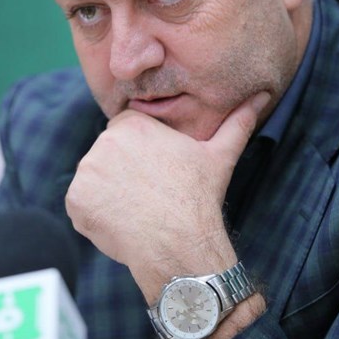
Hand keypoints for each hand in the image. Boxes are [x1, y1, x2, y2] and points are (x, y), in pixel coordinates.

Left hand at [65, 91, 270, 301]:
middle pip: (108, 155)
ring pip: (94, 180)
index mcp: (132, 124)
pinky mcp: (75, 200)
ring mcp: (86, 171)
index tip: (155, 173)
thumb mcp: (220, 154)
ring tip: (136, 209)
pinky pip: (81, 205)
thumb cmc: (198, 197)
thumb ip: (236, 122)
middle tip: (147, 194)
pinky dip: (95, 216)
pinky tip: (120, 223)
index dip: (140, 154)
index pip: (126, 132)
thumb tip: (263, 95)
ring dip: (108, 194)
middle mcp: (103, 141)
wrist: (179, 242)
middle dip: (122, 172)